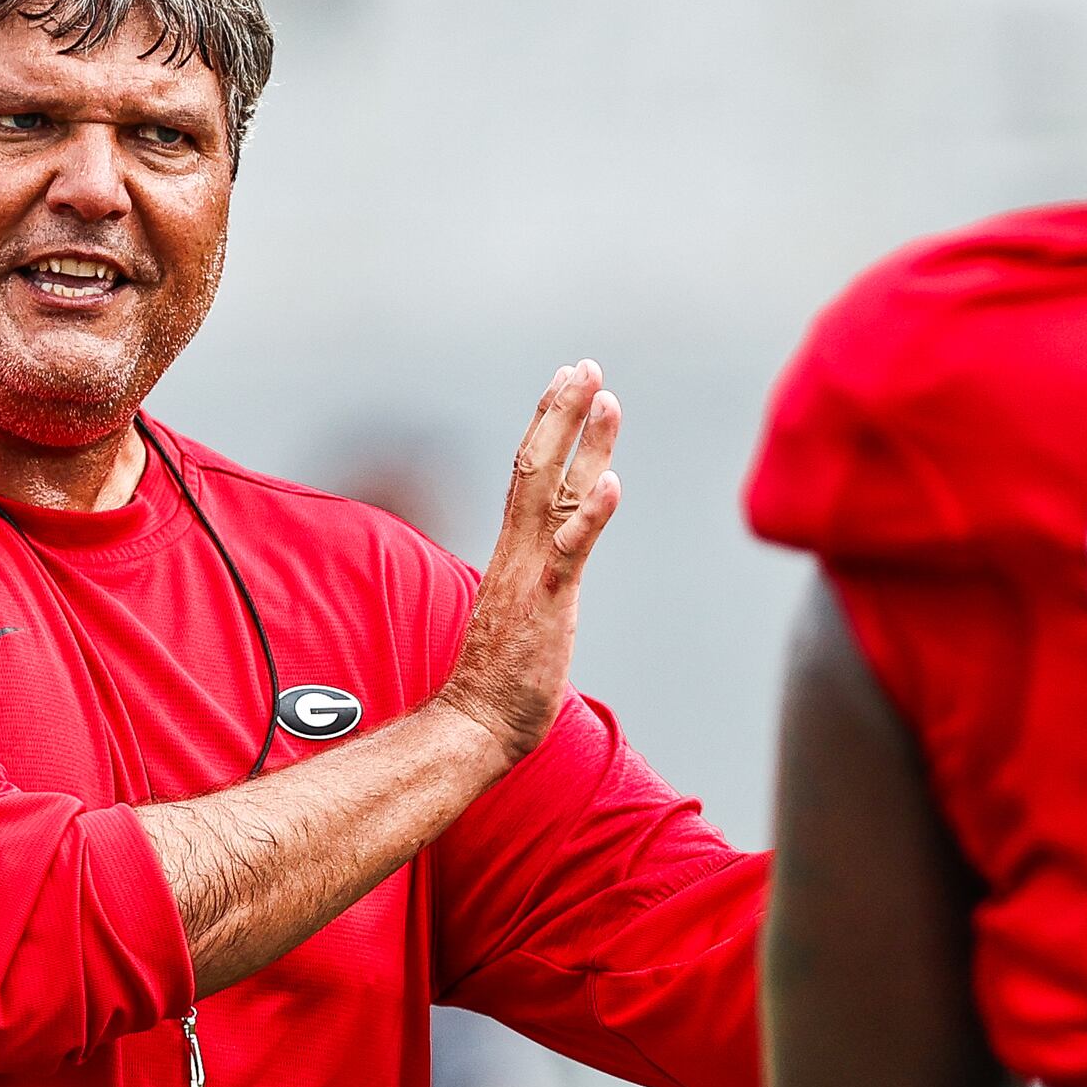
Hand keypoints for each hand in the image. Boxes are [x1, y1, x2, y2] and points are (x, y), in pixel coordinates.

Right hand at [433, 361, 623, 762]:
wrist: (475, 723)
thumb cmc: (503, 676)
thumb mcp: (524, 610)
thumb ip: (536, 576)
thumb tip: (549, 559)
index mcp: (514, 550)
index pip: (529, 471)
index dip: (549, 422)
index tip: (568, 379)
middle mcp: (518, 550)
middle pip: (536, 463)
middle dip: (563, 410)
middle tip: (585, 364)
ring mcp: (531, 573)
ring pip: (552, 492)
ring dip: (582, 443)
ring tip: (605, 397)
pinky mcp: (547, 603)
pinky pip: (569, 551)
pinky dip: (590, 515)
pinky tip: (612, 482)